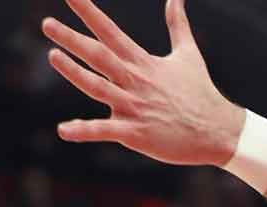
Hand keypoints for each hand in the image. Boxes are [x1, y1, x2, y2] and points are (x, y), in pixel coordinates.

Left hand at [42, 0, 244, 165]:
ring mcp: (135, 107)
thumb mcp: (189, 54)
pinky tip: (64, 130)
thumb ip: (177, 24)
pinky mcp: (136, 133)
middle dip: (72, 39)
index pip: (110, 32)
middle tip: (47, 24)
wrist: (218, 131)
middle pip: (99, 56)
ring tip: (53, 56)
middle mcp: (136, 82)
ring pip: (98, 87)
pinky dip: (84, 130)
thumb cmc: (201, 92)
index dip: (88, 13)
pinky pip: (105, 131)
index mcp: (144, 63)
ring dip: (75, 73)